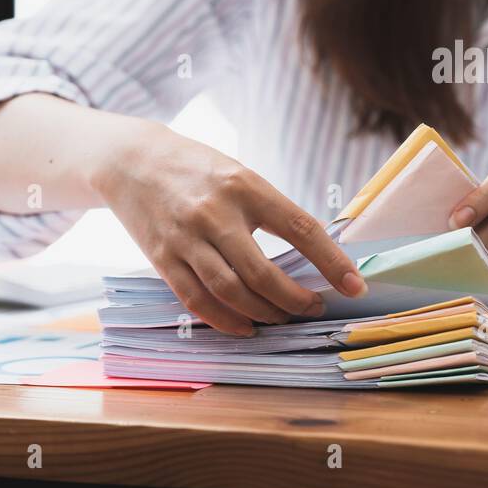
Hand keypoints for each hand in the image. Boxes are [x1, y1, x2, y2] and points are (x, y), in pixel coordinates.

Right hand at [92, 122, 364, 335]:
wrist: (131, 160)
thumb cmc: (198, 169)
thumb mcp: (241, 175)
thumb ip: (271, 211)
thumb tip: (315, 254)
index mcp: (246, 187)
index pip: (301, 230)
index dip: (332, 263)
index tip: (355, 286)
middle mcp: (215, 213)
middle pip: (263, 273)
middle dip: (295, 300)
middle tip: (314, 308)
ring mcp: (185, 238)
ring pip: (231, 293)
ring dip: (263, 314)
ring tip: (282, 318)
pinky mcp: (161, 259)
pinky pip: (197, 300)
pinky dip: (225, 320)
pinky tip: (245, 327)